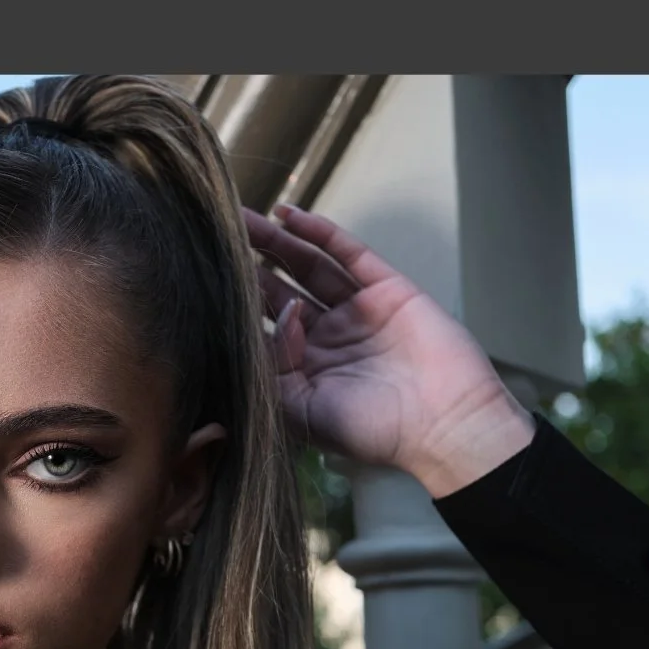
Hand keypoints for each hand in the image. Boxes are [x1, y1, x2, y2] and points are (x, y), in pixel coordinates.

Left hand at [243, 203, 535, 498]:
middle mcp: (330, 336)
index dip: (240, 305)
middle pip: (281, 290)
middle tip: (214, 236)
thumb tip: (273, 319)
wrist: (444, 424)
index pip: (266, 328)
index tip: (205, 281)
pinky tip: (288, 217)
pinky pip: (348, 254)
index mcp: (309, 368)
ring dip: (277, 242)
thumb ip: (275, 369)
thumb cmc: (374, 431)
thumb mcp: (304, 412)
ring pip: (309, 266)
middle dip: (250, 265)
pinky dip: (319, 233)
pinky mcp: (386, 288)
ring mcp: (358, 309)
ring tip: (242, 218)